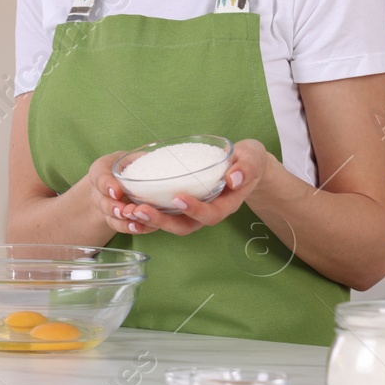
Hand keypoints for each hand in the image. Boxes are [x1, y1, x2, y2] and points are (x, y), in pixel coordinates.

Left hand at [98, 139, 274, 237]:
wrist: (244, 165)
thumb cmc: (248, 161)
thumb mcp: (253, 158)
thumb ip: (247, 167)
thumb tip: (234, 178)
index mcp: (226, 204)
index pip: (211, 215)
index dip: (194, 210)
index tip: (178, 198)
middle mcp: (209, 212)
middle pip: (185, 226)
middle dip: (162, 221)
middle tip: (140, 209)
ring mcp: (194, 211)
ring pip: (171, 223)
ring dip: (151, 220)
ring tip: (131, 209)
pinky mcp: (182, 204)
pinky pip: (165, 214)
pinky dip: (149, 212)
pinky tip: (131, 203)